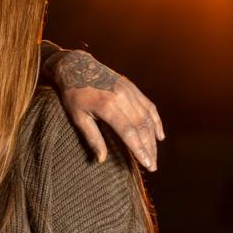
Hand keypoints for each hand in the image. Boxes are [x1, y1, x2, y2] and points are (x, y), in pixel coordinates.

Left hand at [46, 50, 163, 169]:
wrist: (75, 66)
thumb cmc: (72, 95)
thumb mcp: (77, 117)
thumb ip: (92, 138)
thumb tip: (101, 160)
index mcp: (107, 106)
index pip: (129, 132)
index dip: (139, 149)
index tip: (147, 164)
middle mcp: (121, 97)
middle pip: (141, 127)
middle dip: (148, 148)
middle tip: (152, 166)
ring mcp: (128, 91)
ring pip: (147, 117)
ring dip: (153, 138)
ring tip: (154, 155)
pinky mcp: (131, 87)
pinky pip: (148, 105)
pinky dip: (156, 121)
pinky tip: (159, 135)